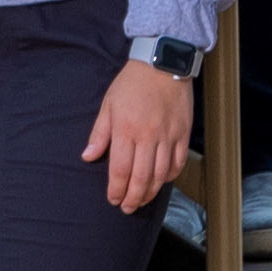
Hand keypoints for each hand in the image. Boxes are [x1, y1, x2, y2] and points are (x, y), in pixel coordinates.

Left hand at [83, 57, 198, 215]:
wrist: (162, 62)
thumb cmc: (132, 83)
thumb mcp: (108, 104)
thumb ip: (99, 133)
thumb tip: (88, 156)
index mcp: (126, 129)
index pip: (120, 169)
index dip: (116, 189)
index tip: (113, 199)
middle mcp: (148, 136)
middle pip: (141, 177)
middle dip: (133, 197)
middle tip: (127, 208)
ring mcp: (168, 136)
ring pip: (161, 174)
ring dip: (151, 191)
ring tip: (143, 200)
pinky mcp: (183, 133)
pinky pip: (178, 162)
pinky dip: (170, 176)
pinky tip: (162, 181)